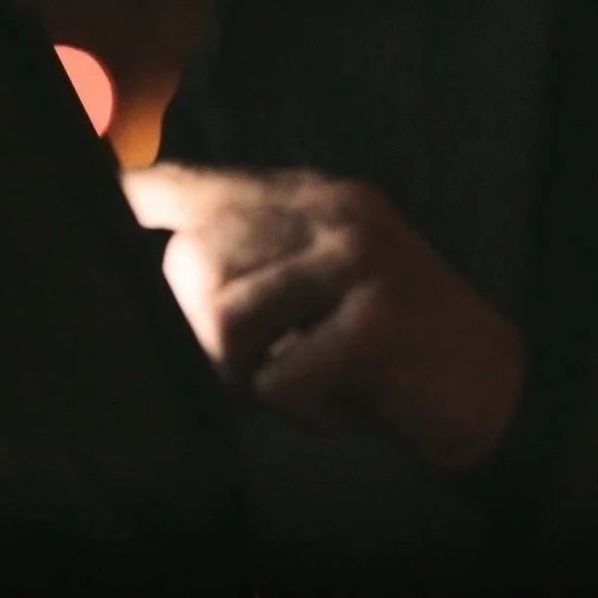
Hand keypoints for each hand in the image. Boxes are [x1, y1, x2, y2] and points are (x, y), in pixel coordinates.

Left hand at [122, 165, 523, 472]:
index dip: (139, 196)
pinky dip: (304, 412)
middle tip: (263, 370)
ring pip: (223, 322)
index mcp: (317, 198)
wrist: (497, 391)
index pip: (204, 185)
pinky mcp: (376, 320)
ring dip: (250, 378)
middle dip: (204, 336)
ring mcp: (358, 260)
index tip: (99, 199)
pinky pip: (279, 381)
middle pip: (192, 263)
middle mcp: (334, 213)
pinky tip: (348, 403)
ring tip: (305, 384)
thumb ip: (256, 270)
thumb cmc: (390, 353)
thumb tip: (162, 274)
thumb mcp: (323, 291)